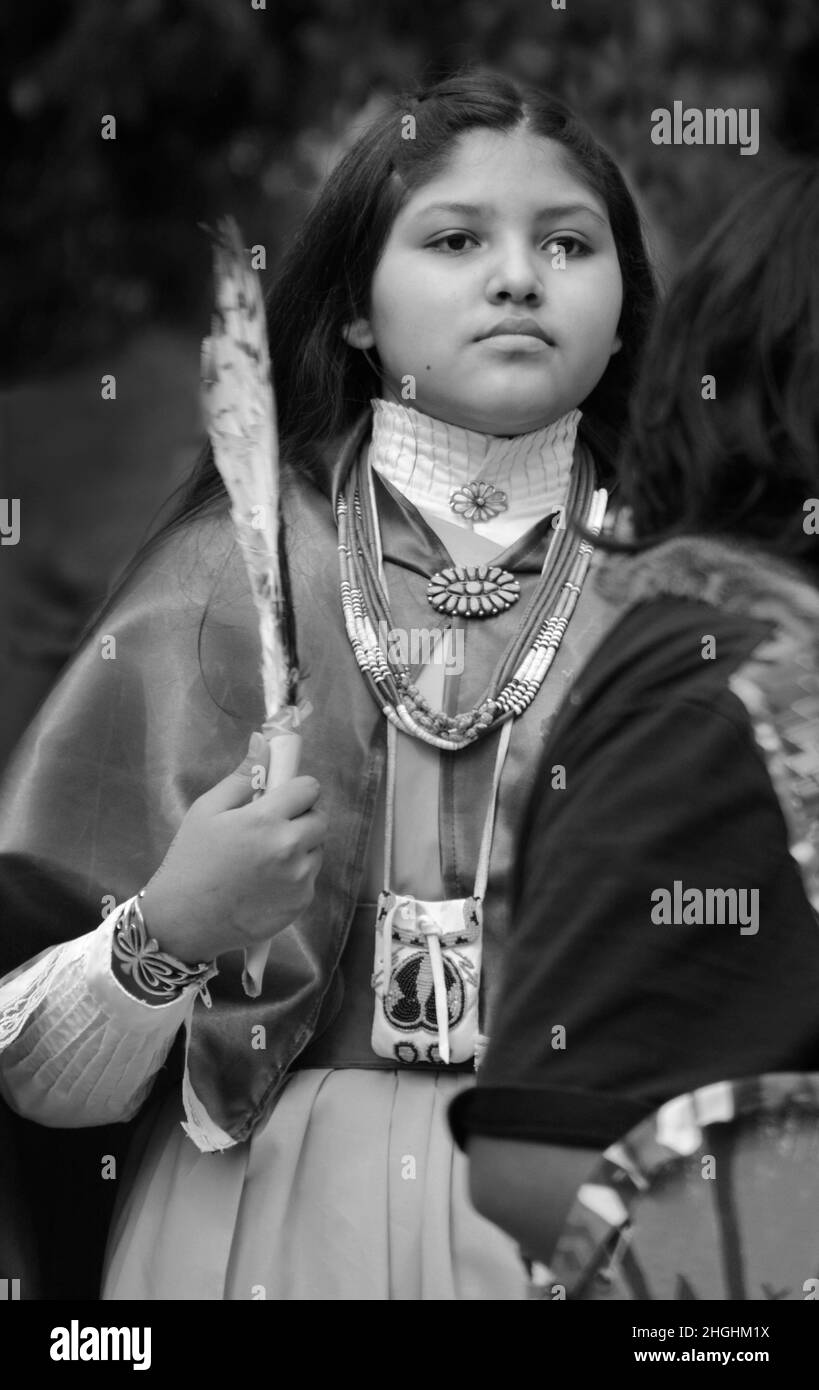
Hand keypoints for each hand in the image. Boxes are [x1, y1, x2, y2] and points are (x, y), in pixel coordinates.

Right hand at [138, 732, 326, 963]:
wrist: (183, 921)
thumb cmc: (191, 860)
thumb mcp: (207, 810)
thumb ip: (242, 776)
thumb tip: (265, 742)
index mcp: (267, 819)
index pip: (310, 788)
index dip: (296, 790)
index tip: (280, 799)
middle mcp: (290, 848)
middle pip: (320, 818)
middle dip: (302, 817)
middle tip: (273, 828)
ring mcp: (299, 879)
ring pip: (317, 849)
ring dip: (301, 847)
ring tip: (266, 858)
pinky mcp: (301, 903)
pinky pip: (310, 878)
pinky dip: (296, 876)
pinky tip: (266, 883)